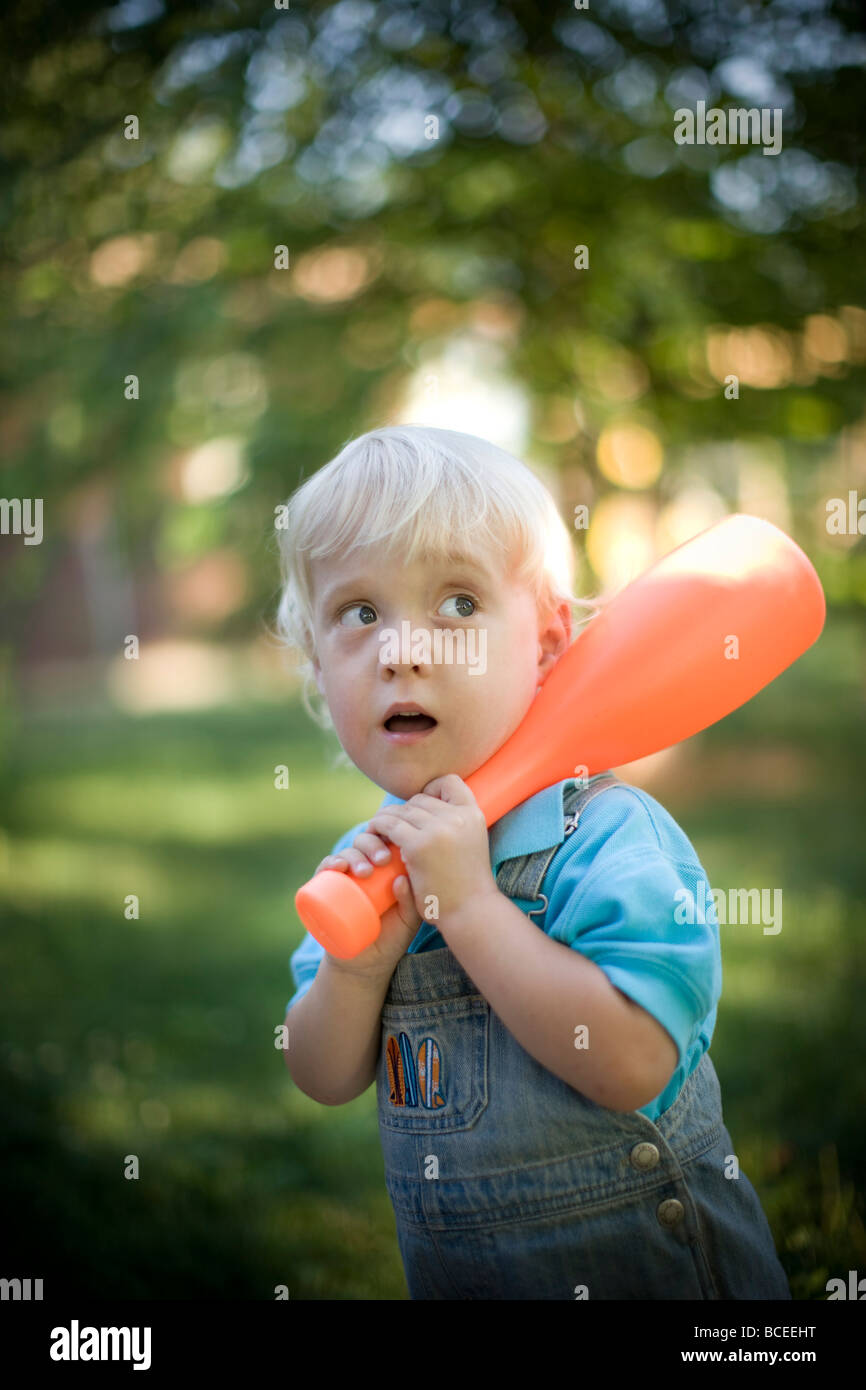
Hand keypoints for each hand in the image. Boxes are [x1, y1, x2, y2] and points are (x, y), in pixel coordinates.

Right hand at [314, 833, 421, 982]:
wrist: (366, 964)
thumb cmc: (392, 938)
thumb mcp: (409, 919)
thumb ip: (412, 901)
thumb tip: (401, 879)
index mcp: (385, 868)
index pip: (385, 841)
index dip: (389, 835)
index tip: (399, 847)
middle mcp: (363, 868)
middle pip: (365, 843)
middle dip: (373, 845)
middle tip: (383, 860)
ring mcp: (344, 879)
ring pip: (345, 854)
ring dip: (354, 855)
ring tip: (364, 872)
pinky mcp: (326, 891)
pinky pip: (323, 870)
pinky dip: (328, 864)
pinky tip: (337, 866)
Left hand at [365, 774, 497, 929]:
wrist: (471, 912)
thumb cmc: (469, 883)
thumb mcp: (473, 842)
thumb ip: (458, 824)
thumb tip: (432, 805)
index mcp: (473, 814)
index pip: (449, 781)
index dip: (433, 789)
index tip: (423, 808)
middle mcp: (457, 817)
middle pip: (420, 800)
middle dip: (406, 812)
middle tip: (395, 827)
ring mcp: (437, 830)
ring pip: (401, 811)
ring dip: (388, 819)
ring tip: (381, 830)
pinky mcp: (417, 846)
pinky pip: (389, 825)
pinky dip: (379, 827)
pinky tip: (375, 834)